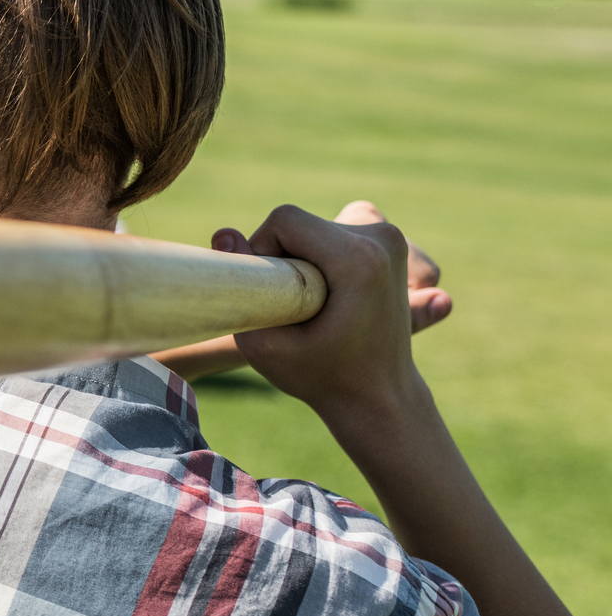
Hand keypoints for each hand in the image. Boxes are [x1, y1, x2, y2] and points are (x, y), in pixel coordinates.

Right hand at [220, 202, 446, 411]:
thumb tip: (223, 233)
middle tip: (292, 303)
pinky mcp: (392, 242)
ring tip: (313, 299)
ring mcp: (392, 238)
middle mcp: (382, 239)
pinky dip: (323, 251)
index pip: (285, 220)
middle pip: (301, 222)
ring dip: (303, 253)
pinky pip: (338, 228)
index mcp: (359, 258)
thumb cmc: (322, 377)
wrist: (379, 396)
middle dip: (282, 255)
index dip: (262, 250)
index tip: (272, 292)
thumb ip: (237, 287)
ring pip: (318, 223)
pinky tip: (332, 290)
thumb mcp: (264, 346)